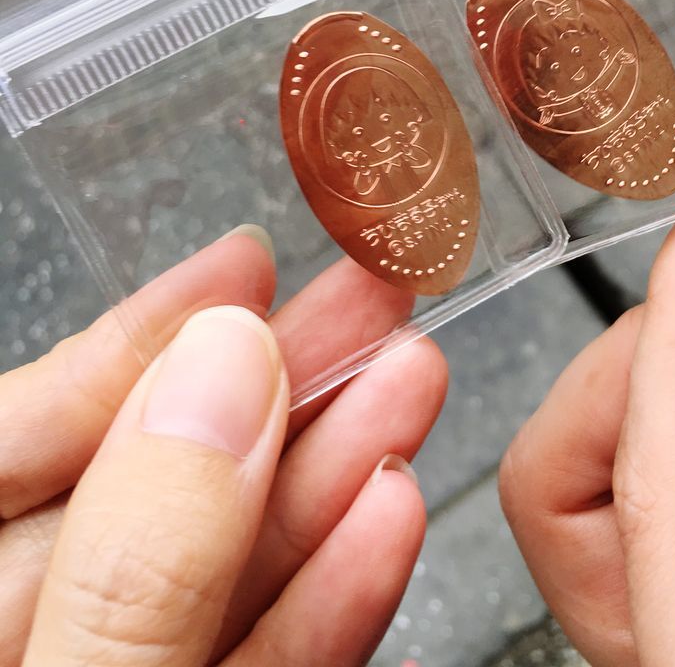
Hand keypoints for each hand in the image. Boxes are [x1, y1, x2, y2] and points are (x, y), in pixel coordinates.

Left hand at [1, 226, 446, 665]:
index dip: (126, 349)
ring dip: (328, 475)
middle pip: (142, 493)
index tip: (238, 271)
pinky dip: (333, 591)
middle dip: (266, 393)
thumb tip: (219, 370)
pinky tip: (391, 506)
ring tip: (409, 379)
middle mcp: (31, 647)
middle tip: (365, 303)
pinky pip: (259, 660)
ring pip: (218, 571)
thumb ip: (137, 566)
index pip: (8, 452)